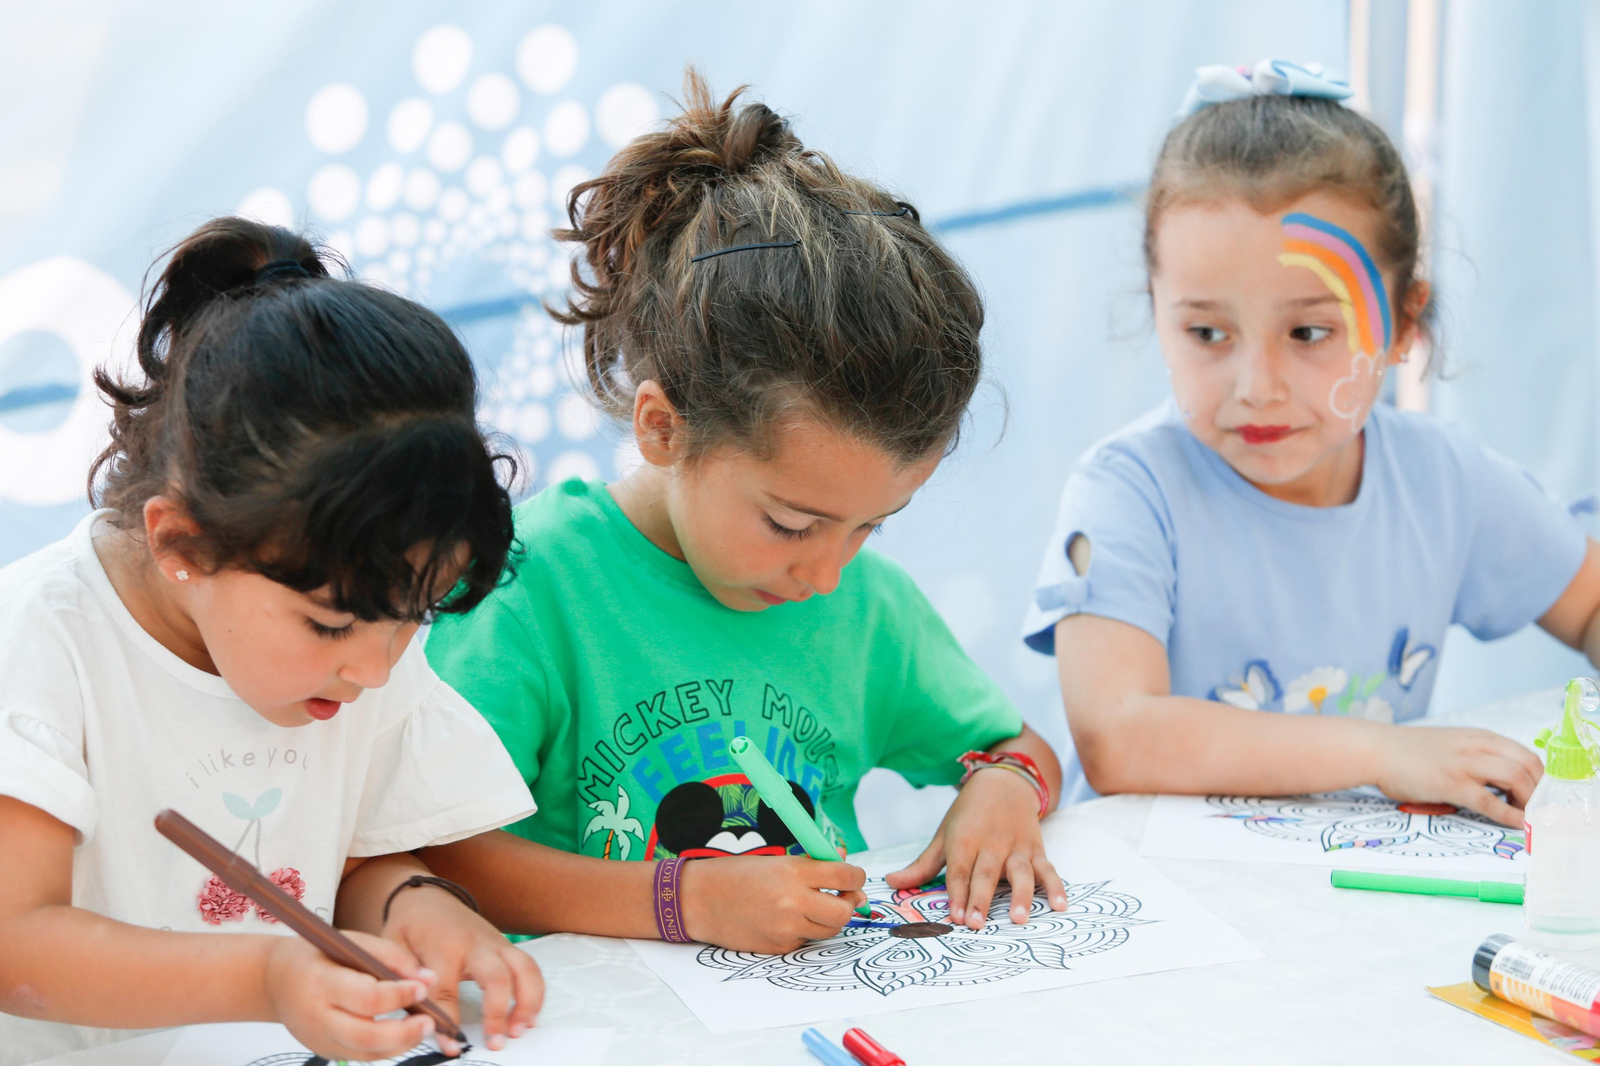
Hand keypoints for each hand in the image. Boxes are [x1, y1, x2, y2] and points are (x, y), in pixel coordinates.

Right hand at [264, 932, 435, 1060]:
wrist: (274, 981)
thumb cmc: (316, 956)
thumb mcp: (350, 941)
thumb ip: (390, 956)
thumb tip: (426, 978)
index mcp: (321, 983)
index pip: (366, 997)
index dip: (398, 995)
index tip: (421, 988)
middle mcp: (317, 1017)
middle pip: (365, 1035)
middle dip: (403, 1033)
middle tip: (430, 1023)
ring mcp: (319, 1040)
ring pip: (365, 1053)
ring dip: (400, 1045)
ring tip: (423, 1029)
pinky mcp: (325, 1051)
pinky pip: (360, 1056)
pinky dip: (386, 1049)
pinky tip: (403, 1034)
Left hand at [383, 884, 543, 1053]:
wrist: (430, 898)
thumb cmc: (411, 927)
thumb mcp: (392, 947)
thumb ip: (402, 977)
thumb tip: (416, 1008)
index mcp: (444, 946)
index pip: (447, 991)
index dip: (450, 1023)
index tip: (452, 1048)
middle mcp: (476, 944)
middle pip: (497, 977)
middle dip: (498, 1013)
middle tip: (496, 1043)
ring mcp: (495, 943)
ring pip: (524, 969)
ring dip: (527, 1002)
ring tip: (519, 1031)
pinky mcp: (506, 947)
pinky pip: (530, 968)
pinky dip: (535, 992)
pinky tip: (529, 1016)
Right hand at [680, 855, 865, 953]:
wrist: (701, 900)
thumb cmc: (738, 874)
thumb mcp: (776, 859)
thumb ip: (813, 862)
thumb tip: (843, 859)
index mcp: (793, 871)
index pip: (846, 876)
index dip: (856, 877)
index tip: (853, 878)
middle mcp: (792, 901)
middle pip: (844, 911)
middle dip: (848, 904)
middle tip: (842, 897)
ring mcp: (786, 928)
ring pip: (829, 930)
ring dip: (829, 919)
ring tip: (813, 906)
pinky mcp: (779, 947)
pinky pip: (806, 941)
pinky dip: (805, 930)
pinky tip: (787, 919)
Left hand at [887, 766, 1066, 928]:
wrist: (1003, 782)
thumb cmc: (968, 815)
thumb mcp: (944, 835)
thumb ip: (922, 865)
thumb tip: (892, 882)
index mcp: (964, 841)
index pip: (959, 871)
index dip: (956, 894)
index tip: (954, 917)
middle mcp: (991, 844)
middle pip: (986, 874)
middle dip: (981, 899)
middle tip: (977, 923)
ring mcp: (1016, 847)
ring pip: (1020, 872)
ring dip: (1020, 896)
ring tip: (1018, 918)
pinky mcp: (1036, 849)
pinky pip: (1048, 869)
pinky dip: (1056, 887)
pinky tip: (1059, 905)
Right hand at [1373, 725, 1542, 825]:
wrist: (1376, 749)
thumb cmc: (1410, 751)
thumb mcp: (1453, 744)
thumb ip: (1477, 756)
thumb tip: (1502, 782)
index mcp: (1480, 737)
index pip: (1527, 754)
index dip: (1541, 777)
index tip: (1541, 795)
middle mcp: (1478, 746)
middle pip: (1529, 765)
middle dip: (1541, 791)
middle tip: (1537, 809)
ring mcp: (1465, 764)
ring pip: (1517, 779)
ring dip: (1529, 801)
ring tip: (1526, 815)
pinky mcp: (1451, 784)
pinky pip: (1490, 802)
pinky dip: (1510, 815)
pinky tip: (1517, 823)